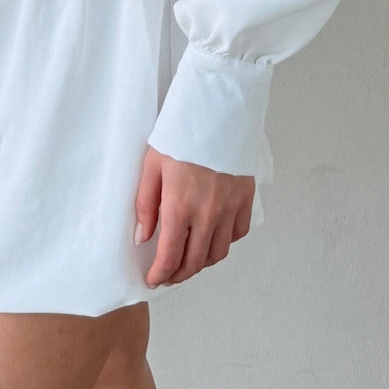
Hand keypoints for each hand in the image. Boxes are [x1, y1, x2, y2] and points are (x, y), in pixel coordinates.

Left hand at [134, 144, 254, 286]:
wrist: (216, 109)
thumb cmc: (180, 134)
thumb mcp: (152, 165)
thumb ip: (145, 204)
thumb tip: (143, 237)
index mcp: (179, 206)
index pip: (170, 256)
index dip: (160, 275)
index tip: (154, 279)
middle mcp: (207, 213)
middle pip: (195, 262)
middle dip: (178, 274)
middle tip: (168, 274)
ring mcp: (230, 207)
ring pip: (218, 253)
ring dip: (202, 262)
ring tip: (189, 259)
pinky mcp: (245, 198)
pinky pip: (237, 233)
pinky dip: (224, 242)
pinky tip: (212, 236)